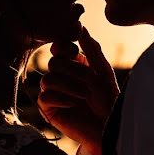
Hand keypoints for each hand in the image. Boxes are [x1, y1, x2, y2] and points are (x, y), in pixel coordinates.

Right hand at [37, 26, 119, 154]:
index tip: (76, 52)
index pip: (59, 48)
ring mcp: (53, 93)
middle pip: (54, 63)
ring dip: (70, 86)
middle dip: (74, 72)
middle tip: (90, 83)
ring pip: (48, 79)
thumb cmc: (108, 99)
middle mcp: (60, 77)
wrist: (108, 128)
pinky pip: (45, 97)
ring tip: (85, 96)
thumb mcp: (103, 71)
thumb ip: (92, 49)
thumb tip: (81, 26)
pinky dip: (61, 99)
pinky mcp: (48, 109)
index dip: (65, 47)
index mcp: (72, 65)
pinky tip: (74, 105)